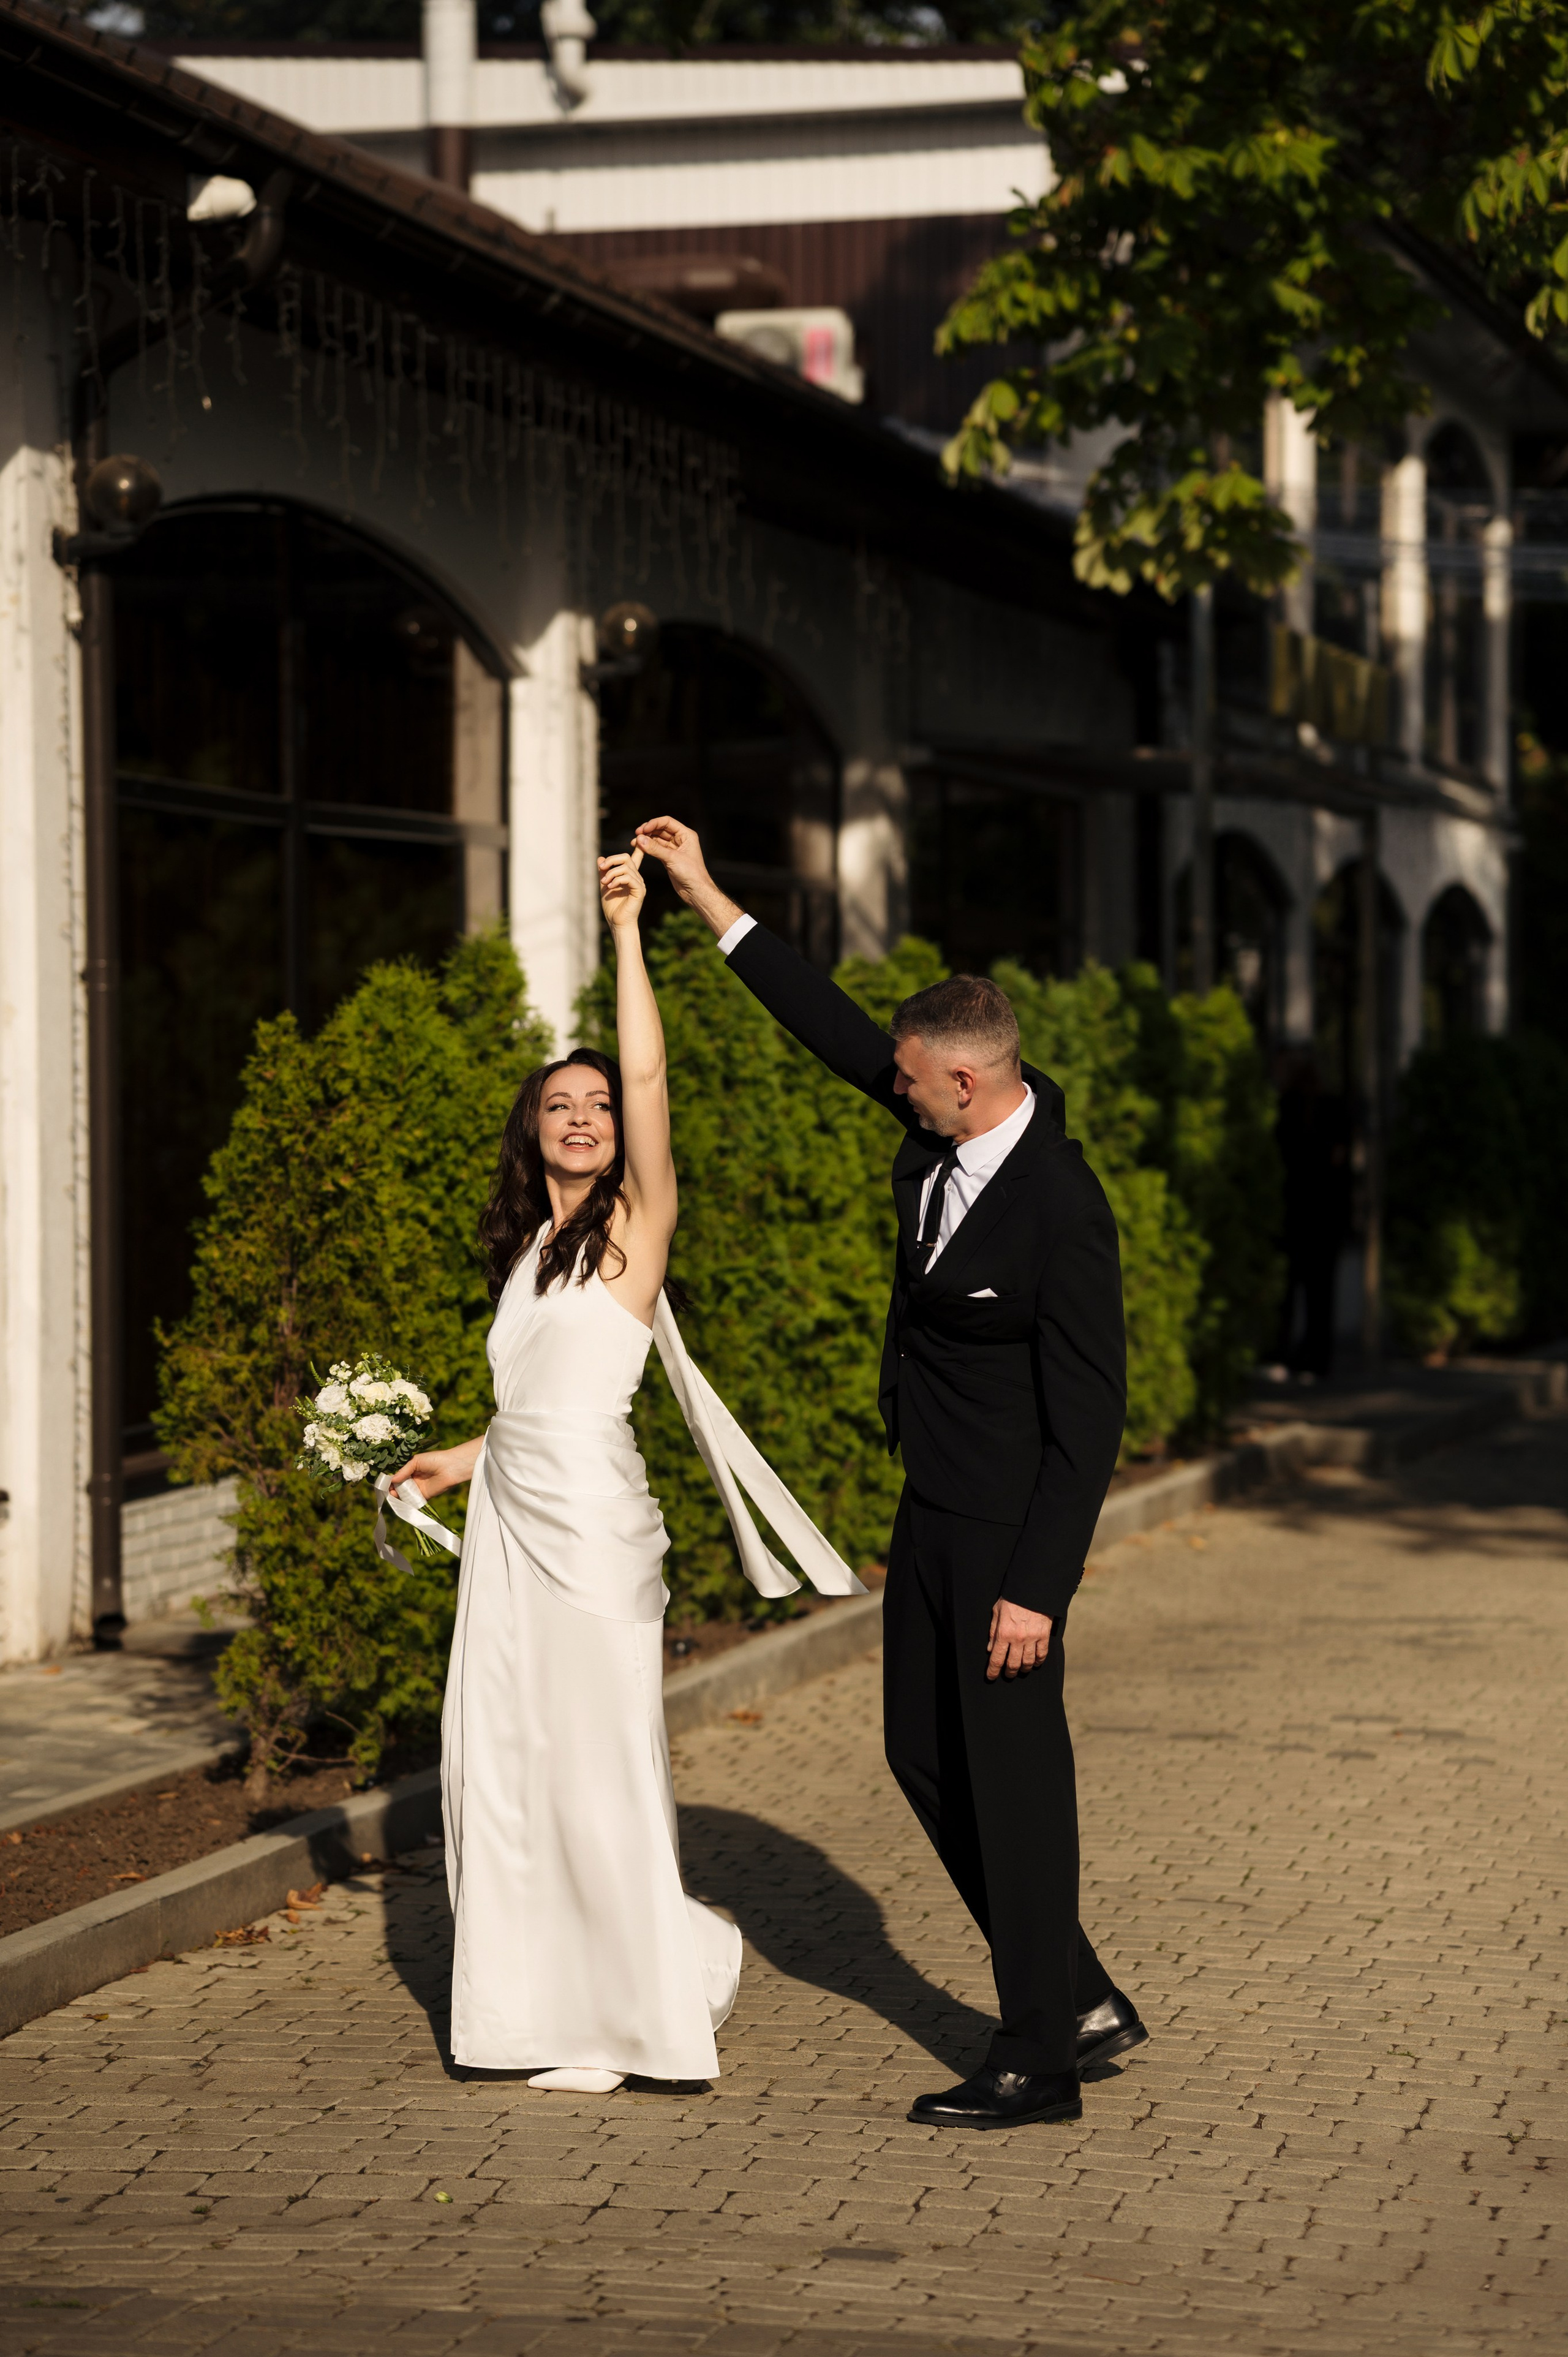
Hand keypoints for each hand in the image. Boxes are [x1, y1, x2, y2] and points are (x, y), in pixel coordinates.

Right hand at [387, 1441, 480, 1500]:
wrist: (450, 1467)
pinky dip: (405, 1501)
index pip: (398, 1474)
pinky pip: (412, 1500)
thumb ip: (403, 1471)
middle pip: (399, 1485)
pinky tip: (398, 1500)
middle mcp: (414, 1478)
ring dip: (397, 1494)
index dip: (390, 1478)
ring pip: (404, 1493)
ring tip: (391, 1493)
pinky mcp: (423, 1496)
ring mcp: (418, 1488)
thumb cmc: (434, 1460)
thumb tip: (391, 1480)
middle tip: (386, 1489)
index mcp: (412, 1468)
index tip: (383, 1480)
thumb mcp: (415, 1461)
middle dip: (392, 1487)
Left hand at [597, 848, 645, 929]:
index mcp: (630, 875)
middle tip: (601, 869)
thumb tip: (600, 858)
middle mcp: (637, 877)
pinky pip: (629, 877)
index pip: (637, 856)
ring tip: (603, 883)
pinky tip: (610, 887)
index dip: (638, 847)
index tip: (637, 840)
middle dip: (611, 860)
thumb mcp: (604, 885)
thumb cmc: (612, 907)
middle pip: (625, 858)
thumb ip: (603, 872)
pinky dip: (616, 880)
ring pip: (625, 867)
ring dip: (611, 873)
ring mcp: (639, 883)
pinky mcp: (639, 890)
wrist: (617, 922)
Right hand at [631, 816, 742, 936]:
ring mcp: (674, 849)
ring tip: (634, 842)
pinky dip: (648, 848)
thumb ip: (655, 848)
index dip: (654, 823)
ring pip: (658, 839)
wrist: (695, 891)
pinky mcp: (669, 858)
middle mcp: (681, 839)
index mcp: (686, 835)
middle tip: (636, 835)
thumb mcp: (672, 859)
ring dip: (646, 840)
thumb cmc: (690, 873)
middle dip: (648, 831)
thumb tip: (639, 839)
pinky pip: (656, 849)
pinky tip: (640, 849)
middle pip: (661, 829)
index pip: (667, 822)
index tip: (642, 830)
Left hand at [986, 1598, 1053, 1680]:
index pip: (996, 1659)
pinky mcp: (1044, 1636)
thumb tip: (990, 1649)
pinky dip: (1038, 1661)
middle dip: (1009, 1672)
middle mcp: (1018, 1638)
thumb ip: (993, 1631)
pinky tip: (1035, 1663)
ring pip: (1028, 1662)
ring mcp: (1032, 1638)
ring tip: (1021, 1670)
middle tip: (1007, 1674)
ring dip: (1023, 1669)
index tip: (991, 1677)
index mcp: (1003, 1633)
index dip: (993, 1671)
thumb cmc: (1012, 1599)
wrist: (1033, 1589)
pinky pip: (1042, 1654)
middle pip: (1012, 1664)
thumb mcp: (997, 1612)